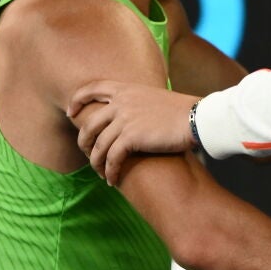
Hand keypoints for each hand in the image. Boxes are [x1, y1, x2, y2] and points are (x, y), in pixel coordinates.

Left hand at [69, 80, 198, 184]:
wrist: (198, 118)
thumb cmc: (184, 111)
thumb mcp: (156, 98)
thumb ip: (139, 103)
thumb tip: (134, 117)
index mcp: (127, 89)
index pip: (92, 88)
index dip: (78, 100)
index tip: (72, 113)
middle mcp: (121, 102)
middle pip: (89, 124)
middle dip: (84, 142)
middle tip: (87, 154)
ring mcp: (124, 119)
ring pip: (98, 146)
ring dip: (97, 163)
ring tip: (102, 174)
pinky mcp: (131, 137)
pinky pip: (111, 159)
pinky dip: (110, 172)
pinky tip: (113, 181)